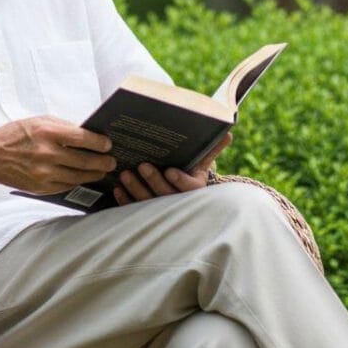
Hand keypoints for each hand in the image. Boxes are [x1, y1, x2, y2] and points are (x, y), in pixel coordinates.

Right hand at [0, 116, 116, 194]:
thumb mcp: (40, 121)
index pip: (83, 138)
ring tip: (102, 170)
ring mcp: (43, 173)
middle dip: (103, 162)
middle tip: (112, 161)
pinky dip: (79, 181)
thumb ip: (64, 128)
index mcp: (47, 132)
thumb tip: (90, 135)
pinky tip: (85, 177)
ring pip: (79, 176)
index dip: (100, 143)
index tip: (108, 144)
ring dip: (95, 174)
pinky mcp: (41, 187)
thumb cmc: (17, 135)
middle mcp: (46, 153)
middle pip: (84, 160)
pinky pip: (67, 186)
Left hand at [113, 133, 230, 206]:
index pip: (188, 188)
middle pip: (165, 195)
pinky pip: (134, 209)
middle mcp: (178, 203)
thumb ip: (212, 148)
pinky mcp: (144, 214)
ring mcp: (160, 211)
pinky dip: (125, 200)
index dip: (179, 181)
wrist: (179, 193)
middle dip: (153, 181)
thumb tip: (229, 132)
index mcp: (194, 190)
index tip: (170, 171)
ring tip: (125, 174)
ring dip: (136, 189)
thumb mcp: (202, 162)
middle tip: (142, 165)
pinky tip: (118, 189)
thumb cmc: (190, 173)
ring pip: (147, 202)